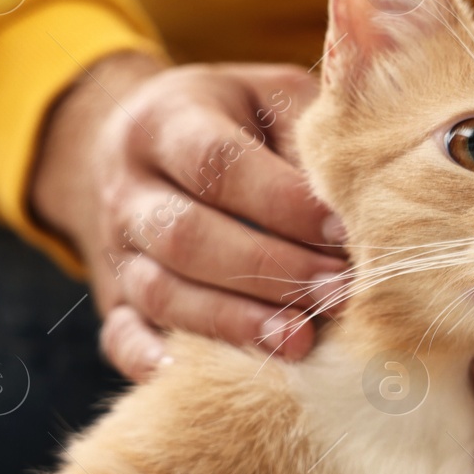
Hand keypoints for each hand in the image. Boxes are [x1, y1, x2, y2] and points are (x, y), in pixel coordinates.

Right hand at [31, 53, 344, 380]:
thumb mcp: (274, 98)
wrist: (145, 143)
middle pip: (186, 235)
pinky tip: (192, 374)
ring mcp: (116, 246)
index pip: (219, 164)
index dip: (284, 204)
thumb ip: (308, 138)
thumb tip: (359, 203)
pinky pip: (119, 334)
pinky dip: (150, 357)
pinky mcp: (113, 297)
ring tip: (300, 341)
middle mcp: (130, 185)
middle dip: (269, 270)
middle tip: (337, 294)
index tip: (344, 234)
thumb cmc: (238, 120)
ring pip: (159, 290)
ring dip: (232, 321)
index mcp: (168, 120)